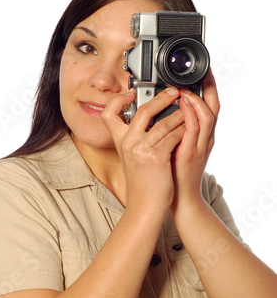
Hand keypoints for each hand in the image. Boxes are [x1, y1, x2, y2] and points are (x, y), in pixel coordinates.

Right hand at [101, 87, 184, 214]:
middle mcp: (128, 143)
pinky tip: (188, 130)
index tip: (131, 94)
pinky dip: (183, 130)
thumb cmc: (142, 182)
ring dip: (179, 115)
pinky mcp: (157, 157)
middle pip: (144, 110)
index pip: (109, 113)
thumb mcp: (131, 158)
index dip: (118, 100)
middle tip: (173, 92)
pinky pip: (173, 136)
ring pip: (164, 122)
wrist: (145, 205)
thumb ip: (135, 139)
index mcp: (121, 142)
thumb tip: (147, 119)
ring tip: (187, 111)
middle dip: (162, 98)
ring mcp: (142, 150)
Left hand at [170, 69, 219, 213]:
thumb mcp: (176, 146)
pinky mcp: (190, 153)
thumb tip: (164, 114)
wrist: (179, 197)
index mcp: (201, 136)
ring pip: (207, 116)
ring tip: (187, 88)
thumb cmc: (175, 172)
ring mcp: (199, 146)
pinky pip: (194, 130)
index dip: (208, 89)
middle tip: (204, 72)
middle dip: (210, 88)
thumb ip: (175, 130)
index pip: (209, 107)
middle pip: (214, 107)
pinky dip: (190, 115)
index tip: (204, 74)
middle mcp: (204, 139)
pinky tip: (183, 105)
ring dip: (198, 99)